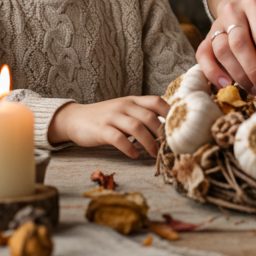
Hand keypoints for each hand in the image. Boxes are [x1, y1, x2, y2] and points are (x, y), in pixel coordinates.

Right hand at [46, 96, 169, 158]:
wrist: (75, 119)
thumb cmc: (105, 117)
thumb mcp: (125, 110)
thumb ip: (142, 115)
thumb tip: (167, 129)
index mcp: (133, 101)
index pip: (157, 101)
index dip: (171, 113)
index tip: (179, 127)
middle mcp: (124, 106)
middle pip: (150, 116)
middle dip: (162, 133)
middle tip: (168, 147)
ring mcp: (112, 117)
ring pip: (136, 127)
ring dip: (149, 142)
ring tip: (154, 154)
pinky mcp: (101, 130)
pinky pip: (118, 138)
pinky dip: (129, 148)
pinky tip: (134, 155)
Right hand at [197, 0, 255, 96]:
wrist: (243, 8)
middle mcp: (233, 11)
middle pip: (240, 43)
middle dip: (255, 71)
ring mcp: (216, 24)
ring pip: (222, 51)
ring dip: (239, 75)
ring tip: (255, 90)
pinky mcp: (205, 38)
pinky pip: (203, 56)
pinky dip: (213, 73)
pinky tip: (226, 85)